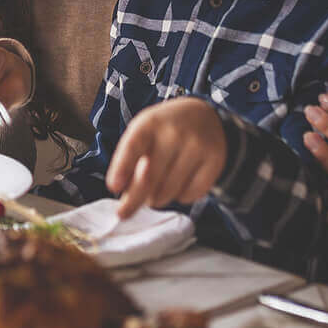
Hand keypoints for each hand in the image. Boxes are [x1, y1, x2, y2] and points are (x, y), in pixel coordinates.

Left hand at [105, 96, 225, 218]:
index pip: (133, 147)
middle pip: (149, 179)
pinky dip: (180, 196)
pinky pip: (189, 196)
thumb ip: (130, 160)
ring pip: (167, 193)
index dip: (122, 168)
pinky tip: (180, 181)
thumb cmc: (164, 130)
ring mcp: (197, 147)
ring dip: (157, 198)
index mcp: (150, 123)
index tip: (113, 187)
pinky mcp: (214, 162)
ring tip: (158, 184)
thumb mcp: (142, 133)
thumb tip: (124, 194)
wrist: (204, 116)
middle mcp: (174, 133)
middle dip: (134, 200)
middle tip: (124, 212)